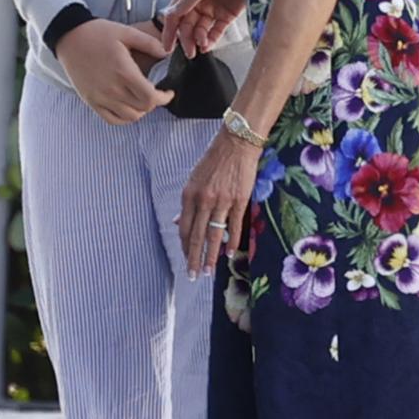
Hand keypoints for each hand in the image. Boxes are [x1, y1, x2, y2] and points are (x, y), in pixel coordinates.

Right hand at [56, 19, 172, 124]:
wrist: (69, 37)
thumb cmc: (97, 33)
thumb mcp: (126, 32)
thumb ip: (150, 43)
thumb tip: (167, 52)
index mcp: (124, 72)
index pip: (151, 98)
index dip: (164, 98)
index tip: (168, 92)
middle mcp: (112, 88)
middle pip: (143, 109)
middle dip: (154, 103)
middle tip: (156, 93)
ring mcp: (100, 97)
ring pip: (129, 117)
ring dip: (140, 111)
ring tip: (141, 100)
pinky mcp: (91, 101)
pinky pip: (112, 119)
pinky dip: (124, 118)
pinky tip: (127, 107)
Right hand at [160, 0, 245, 58]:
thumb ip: (187, 1)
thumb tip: (170, 15)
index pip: (174, 14)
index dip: (169, 31)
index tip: (168, 46)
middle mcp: (197, 1)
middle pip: (187, 25)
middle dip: (186, 39)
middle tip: (189, 52)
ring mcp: (211, 9)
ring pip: (200, 30)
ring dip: (198, 40)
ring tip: (201, 46)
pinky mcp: (225, 16)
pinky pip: (215, 31)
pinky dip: (211, 40)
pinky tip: (207, 45)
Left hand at [178, 128, 260, 278]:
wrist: (237, 143)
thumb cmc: (214, 160)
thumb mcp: (194, 179)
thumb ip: (188, 203)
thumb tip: (178, 222)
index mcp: (189, 194)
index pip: (184, 227)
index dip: (185, 246)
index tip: (186, 259)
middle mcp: (203, 199)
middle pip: (197, 235)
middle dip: (194, 258)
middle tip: (192, 276)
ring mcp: (222, 201)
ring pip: (214, 235)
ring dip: (211, 256)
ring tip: (209, 272)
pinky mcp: (240, 200)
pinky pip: (234, 226)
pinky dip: (231, 242)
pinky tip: (228, 255)